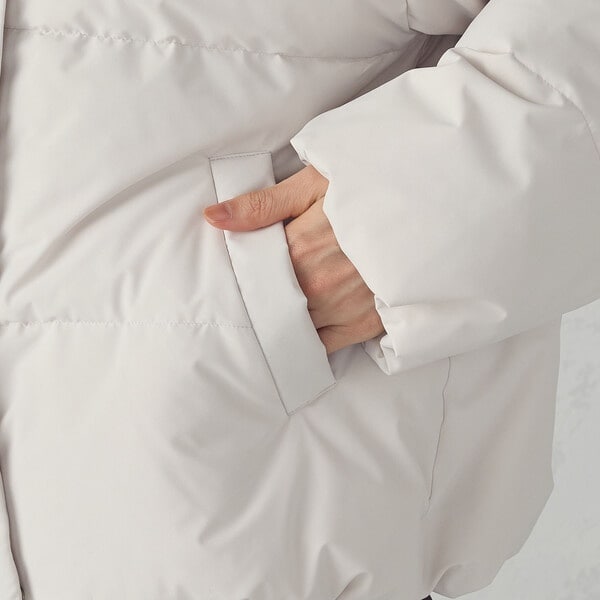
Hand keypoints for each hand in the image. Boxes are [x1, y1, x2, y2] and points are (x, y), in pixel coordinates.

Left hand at [203, 165, 384, 354]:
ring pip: (293, 328)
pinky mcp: (365, 325)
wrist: (433, 210)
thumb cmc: (373, 190)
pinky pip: (324, 346)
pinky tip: (301, 330)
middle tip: (254, 295)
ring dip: (282, 322)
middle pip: (271, 305)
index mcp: (300, 249)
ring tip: (277, 312)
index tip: (241, 273)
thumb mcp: (316, 184)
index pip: (254, 275)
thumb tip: (212, 218)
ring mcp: (342, 309)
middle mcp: (318, 287)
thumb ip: (262, 205)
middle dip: (261, 300)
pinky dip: (309, 340)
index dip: (245, 274)